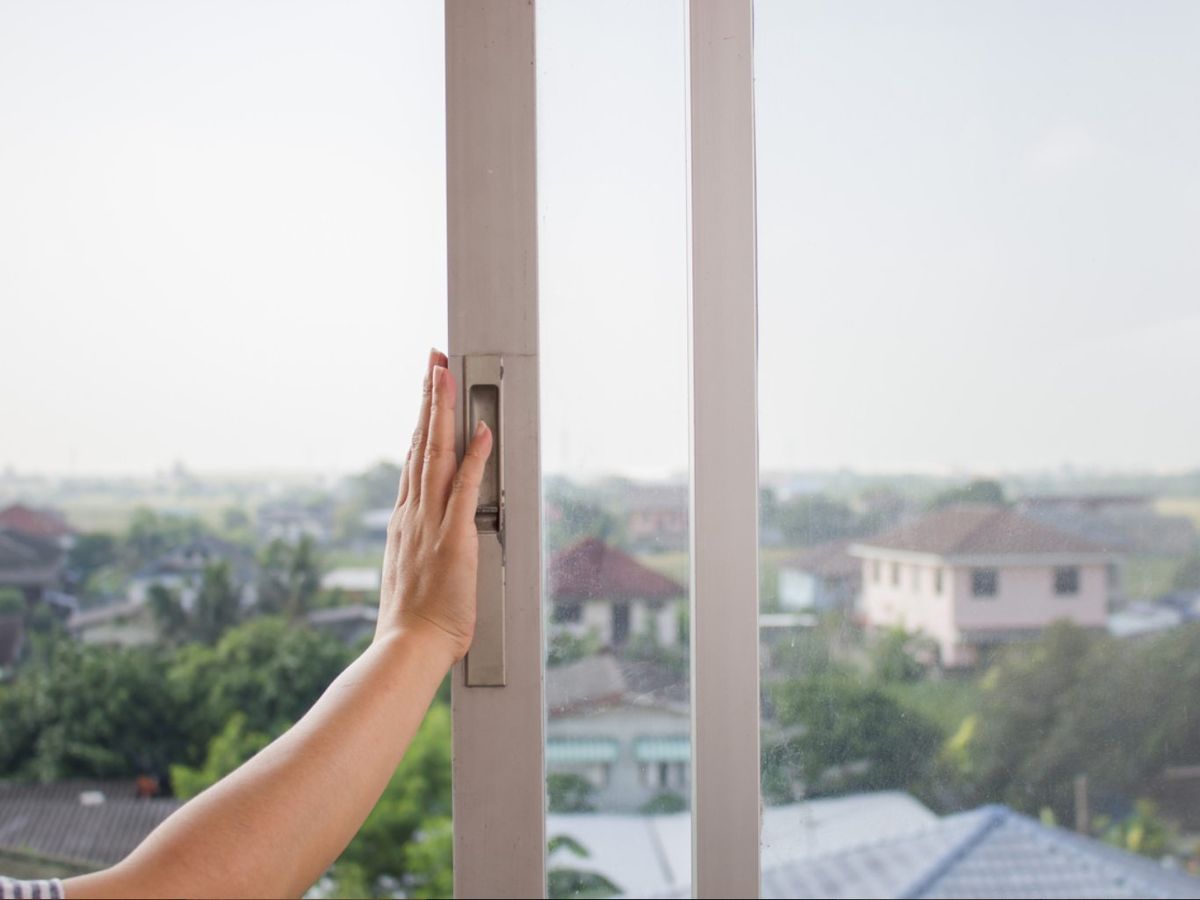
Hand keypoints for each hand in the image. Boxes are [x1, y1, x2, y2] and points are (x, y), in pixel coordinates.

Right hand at [377, 349, 492, 661]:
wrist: (407, 647)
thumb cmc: (414, 622)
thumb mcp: (412, 573)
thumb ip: (421, 548)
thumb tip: (430, 539)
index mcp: (405, 520)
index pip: (413, 459)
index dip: (419, 423)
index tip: (424, 394)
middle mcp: (413, 513)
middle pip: (420, 444)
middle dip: (428, 399)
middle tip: (433, 361)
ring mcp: (430, 522)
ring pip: (435, 455)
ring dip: (441, 411)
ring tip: (443, 373)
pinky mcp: (453, 538)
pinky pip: (464, 490)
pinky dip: (473, 458)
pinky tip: (479, 431)